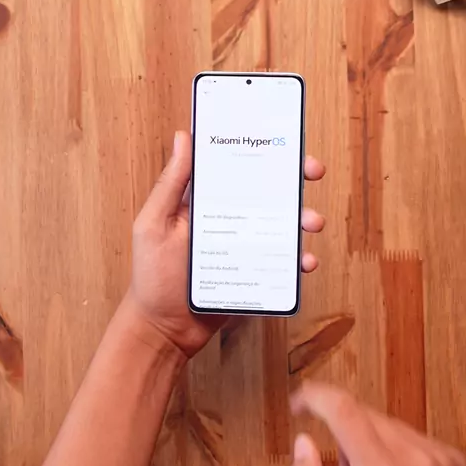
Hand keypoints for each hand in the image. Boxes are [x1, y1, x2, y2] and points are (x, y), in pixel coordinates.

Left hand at [126, 130, 325, 358]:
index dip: (262, 150)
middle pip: (269, 191)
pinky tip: (304, 261)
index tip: (284, 140)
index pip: (238, 166)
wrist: (164, 328)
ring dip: (304, 218)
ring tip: (312, 222)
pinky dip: (300, 259)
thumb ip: (171, 184)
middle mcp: (231, 218)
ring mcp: (247, 245)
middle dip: (295, 178)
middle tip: (312, 171)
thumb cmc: (152, 275)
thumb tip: (183, 137)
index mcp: (207, 200)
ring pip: (284, 224)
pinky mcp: (257, 271)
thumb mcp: (154, 224)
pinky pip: (284, 261)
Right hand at [284, 382, 465, 465]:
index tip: (299, 402)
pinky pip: (411, 435)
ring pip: (387, 423)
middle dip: (343, 435)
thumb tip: (303, 443)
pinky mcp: (455, 458)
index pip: (344, 410)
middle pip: (363, 415)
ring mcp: (442, 458)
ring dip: (370, 443)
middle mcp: (418, 462)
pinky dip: (395, 450)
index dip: (315, 396)